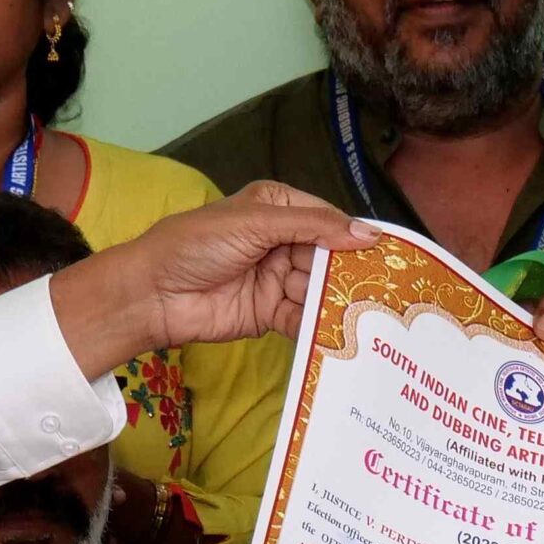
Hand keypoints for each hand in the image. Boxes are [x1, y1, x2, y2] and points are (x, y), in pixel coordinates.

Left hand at [51, 185, 368, 370]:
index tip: (392, 252)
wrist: (151, 293)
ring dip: (340, 302)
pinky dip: (320, 326)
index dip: (356, 235)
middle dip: (353, 273)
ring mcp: (276, 279)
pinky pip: (303, 318)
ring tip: (373, 317)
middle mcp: (281, 242)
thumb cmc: (195, 243)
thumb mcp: (255, 222)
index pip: (328, 219)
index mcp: (277, 208)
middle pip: (329, 258)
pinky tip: (343, 335)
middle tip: (390, 291)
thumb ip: (311, 226)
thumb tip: (366, 233)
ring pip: (319, 289)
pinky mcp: (269, 314)